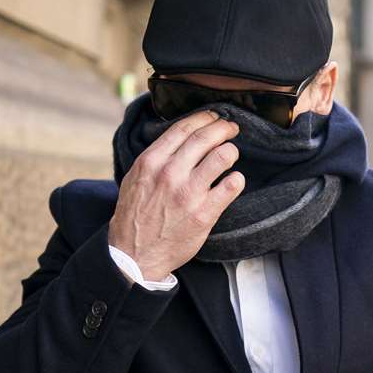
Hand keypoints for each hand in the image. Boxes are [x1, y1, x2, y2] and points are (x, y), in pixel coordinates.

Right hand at [110, 111, 245, 279]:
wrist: (134, 255)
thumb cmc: (135, 216)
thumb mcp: (135, 179)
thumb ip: (155, 158)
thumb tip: (178, 138)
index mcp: (151, 162)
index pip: (183, 128)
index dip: (204, 118)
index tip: (214, 117)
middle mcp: (170, 173)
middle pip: (206, 137)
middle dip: (223, 128)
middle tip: (231, 128)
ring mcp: (188, 193)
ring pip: (222, 156)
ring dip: (231, 150)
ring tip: (232, 153)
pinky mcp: (204, 213)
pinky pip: (231, 186)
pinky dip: (237, 179)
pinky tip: (234, 180)